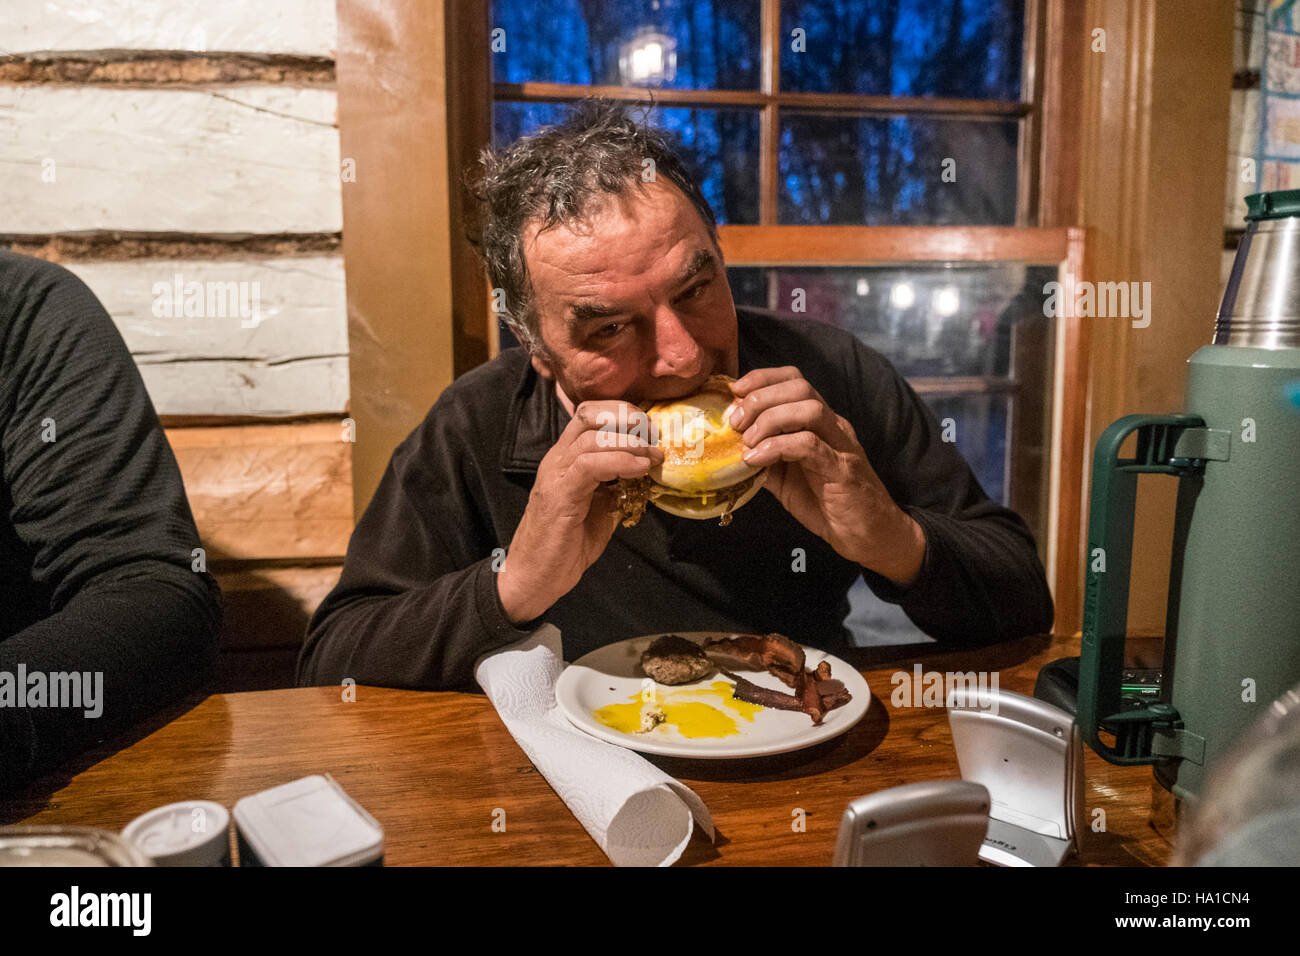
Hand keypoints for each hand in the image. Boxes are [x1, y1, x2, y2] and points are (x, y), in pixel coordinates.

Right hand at [496, 401, 663, 622]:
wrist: (536, 577)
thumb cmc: (567, 545)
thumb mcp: (601, 509)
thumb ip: (618, 487)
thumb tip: (647, 474)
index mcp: (567, 458)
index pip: (590, 415)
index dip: (622, 412)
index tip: (650, 427)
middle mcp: (558, 459)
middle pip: (589, 415)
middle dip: (627, 418)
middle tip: (655, 435)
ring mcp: (556, 474)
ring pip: (592, 438)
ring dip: (631, 443)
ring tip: (654, 456)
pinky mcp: (559, 494)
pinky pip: (589, 465)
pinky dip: (620, 462)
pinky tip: (639, 470)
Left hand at [728, 366, 925, 585]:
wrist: (867, 535)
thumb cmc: (828, 505)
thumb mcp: (786, 479)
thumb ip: (763, 460)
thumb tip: (729, 451)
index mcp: (820, 422)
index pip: (795, 380)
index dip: (762, 379)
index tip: (734, 393)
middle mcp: (833, 426)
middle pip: (799, 387)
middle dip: (760, 397)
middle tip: (735, 422)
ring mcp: (840, 445)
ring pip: (809, 409)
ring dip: (770, 419)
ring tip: (747, 441)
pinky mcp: (841, 470)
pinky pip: (809, 446)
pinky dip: (776, 448)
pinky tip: (755, 461)